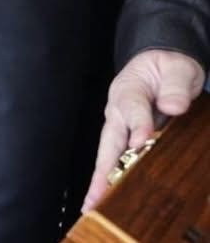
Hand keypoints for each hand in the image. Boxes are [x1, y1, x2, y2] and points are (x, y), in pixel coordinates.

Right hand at [86, 49, 206, 209]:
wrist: (161, 66)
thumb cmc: (167, 67)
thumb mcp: (177, 69)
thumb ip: (175, 85)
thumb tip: (173, 106)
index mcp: (128, 90)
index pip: (130, 108)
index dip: (136, 125)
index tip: (140, 142)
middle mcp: (117, 111)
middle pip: (108, 142)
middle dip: (101, 170)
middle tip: (96, 194)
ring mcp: (120, 126)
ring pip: (108, 155)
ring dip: (102, 180)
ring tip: (93, 204)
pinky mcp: (127, 137)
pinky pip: (119, 159)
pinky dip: (112, 179)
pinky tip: (106, 196)